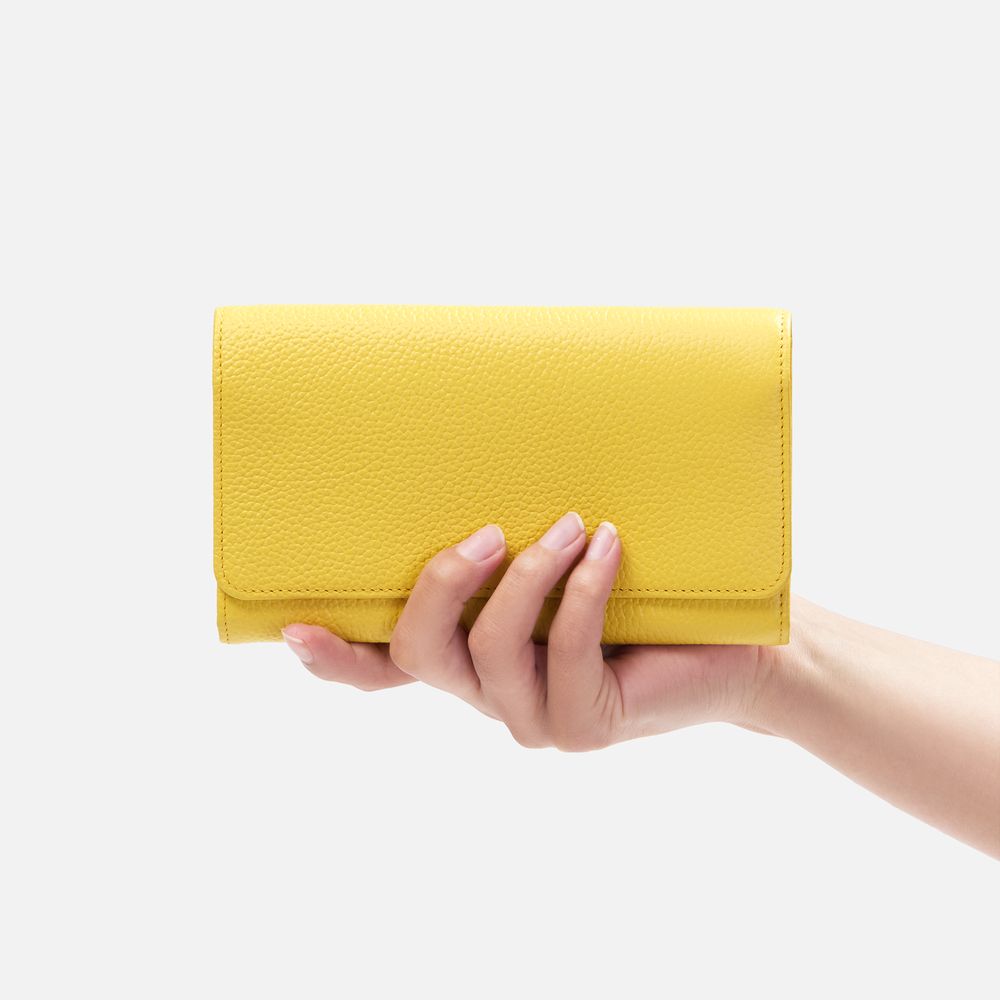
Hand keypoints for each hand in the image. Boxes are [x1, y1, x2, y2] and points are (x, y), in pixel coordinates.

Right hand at [281, 512, 769, 749]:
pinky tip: (607, 544)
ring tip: (570, 524)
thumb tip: (483, 456)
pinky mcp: (583, 725)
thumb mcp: (561, 556)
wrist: (726, 644)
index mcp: (469, 657)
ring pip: (489, 648)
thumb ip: (516, 539)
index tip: (294, 628)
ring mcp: (531, 718)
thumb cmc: (640, 589)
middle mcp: (488, 694)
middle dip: (442, 583)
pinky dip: (582, 589)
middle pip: (419, 652)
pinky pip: (565, 651)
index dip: (335, 658)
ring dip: (526, 575)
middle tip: (486, 530)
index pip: (385, 671)